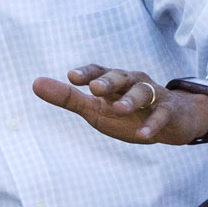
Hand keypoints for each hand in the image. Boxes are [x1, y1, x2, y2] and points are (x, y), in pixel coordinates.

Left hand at [33, 65, 207, 144]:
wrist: (172, 121)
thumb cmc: (128, 113)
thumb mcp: (96, 107)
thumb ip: (68, 98)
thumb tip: (35, 84)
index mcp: (114, 81)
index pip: (99, 71)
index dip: (87, 73)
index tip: (71, 77)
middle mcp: (133, 82)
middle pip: (121, 76)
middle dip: (109, 81)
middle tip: (95, 89)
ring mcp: (153, 96)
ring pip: (143, 92)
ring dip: (130, 100)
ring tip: (119, 109)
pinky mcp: (169, 112)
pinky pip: (162, 116)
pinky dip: (153, 124)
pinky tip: (144, 135)